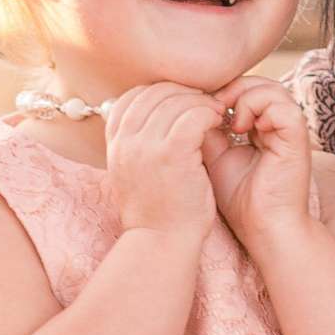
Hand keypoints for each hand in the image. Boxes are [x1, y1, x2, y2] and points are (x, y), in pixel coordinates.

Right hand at [104, 83, 224, 239]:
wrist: (161, 242)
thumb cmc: (158, 211)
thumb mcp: (135, 172)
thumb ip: (139, 143)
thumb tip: (158, 115)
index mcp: (115, 142)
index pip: (133, 96)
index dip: (161, 93)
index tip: (183, 103)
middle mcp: (126, 140)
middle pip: (155, 92)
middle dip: (185, 93)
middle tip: (206, 104)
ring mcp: (146, 145)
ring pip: (177, 100)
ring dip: (201, 102)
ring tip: (217, 114)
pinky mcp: (171, 152)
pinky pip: (194, 115)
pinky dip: (209, 113)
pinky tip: (219, 123)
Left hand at [202, 77, 311, 248]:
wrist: (262, 227)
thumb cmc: (240, 199)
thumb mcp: (214, 157)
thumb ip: (207, 130)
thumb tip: (190, 106)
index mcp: (262, 128)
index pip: (245, 91)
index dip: (222, 92)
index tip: (199, 106)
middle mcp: (278, 126)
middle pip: (259, 83)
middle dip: (231, 88)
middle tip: (209, 107)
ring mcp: (290, 130)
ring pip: (271, 88)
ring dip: (244, 97)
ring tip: (228, 121)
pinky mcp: (298, 138)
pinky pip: (282, 106)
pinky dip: (258, 108)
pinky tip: (240, 129)